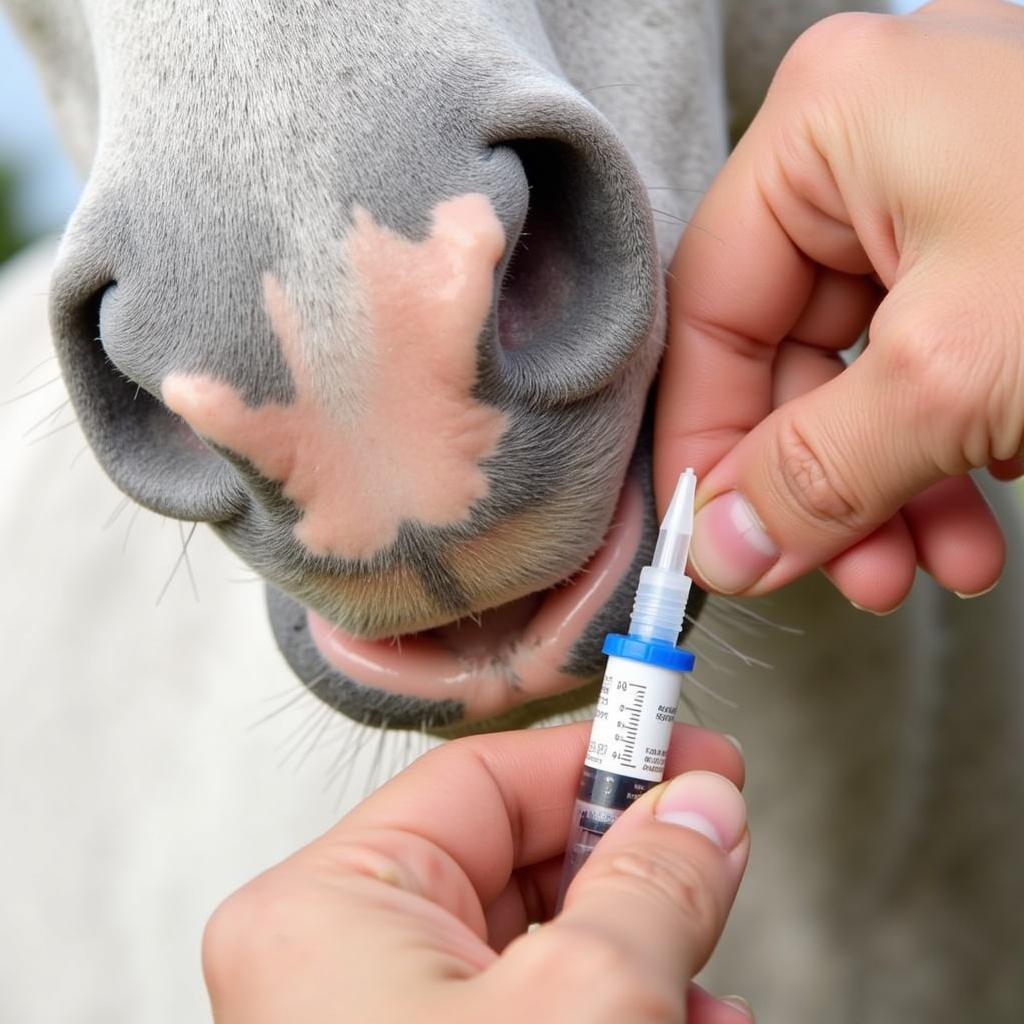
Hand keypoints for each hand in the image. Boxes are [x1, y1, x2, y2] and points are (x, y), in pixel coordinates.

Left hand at [203, 723, 750, 1022]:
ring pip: (538, 945)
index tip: (693, 750)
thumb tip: (706, 805)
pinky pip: (532, 1007)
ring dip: (643, 956)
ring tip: (711, 988)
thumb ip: (651, 886)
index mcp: (326, 908)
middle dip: (636, 871)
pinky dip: (615, 1012)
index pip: (483, 777)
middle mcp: (337, 960)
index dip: (603, 759)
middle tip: (718, 854)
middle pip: (519, 860)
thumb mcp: (584, 1003)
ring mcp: (377, 1019)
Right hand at [656, 0, 1023, 611]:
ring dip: (886, 491)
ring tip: (929, 569)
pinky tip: (974, 523)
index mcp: (827, 124)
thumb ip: (815, 474)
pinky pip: (926, 367)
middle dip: (822, 485)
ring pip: (859, 376)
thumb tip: (719, 549)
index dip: (707, 440)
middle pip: (788, 353)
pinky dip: (943, 458)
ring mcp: (942, 192)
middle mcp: (871, 146)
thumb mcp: (954, 376)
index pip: (711, 309)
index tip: (719, 540)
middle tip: (842, 574)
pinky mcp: (998, 242)